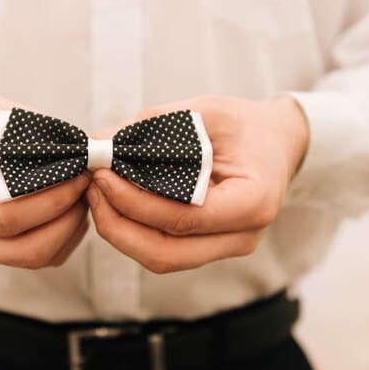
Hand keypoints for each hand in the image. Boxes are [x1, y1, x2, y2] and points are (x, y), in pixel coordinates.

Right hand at [0, 92, 90, 267]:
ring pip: (37, 257)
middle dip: (68, 218)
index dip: (52, 199)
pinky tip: (70, 203)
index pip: (7, 218)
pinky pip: (38, 254)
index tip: (79, 172)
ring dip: (70, 228)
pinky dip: (64, 234)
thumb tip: (76, 143)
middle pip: (27, 250)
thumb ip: (23, 124)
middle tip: (86, 183)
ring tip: (81, 191)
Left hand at [87, 95, 308, 272]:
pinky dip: (134, 231)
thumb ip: (152, 127)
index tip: (102, 174)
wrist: (276, 143)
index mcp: (252, 202)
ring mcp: (226, 246)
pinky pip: (165, 250)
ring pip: (161, 258)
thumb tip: (99, 142)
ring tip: (98, 195)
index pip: (183, 218)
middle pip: (166, 253)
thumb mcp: (204, 111)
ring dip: (121, 231)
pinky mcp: (209, 246)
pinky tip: (116, 203)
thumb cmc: (245, 126)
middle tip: (92, 189)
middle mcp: (242, 236)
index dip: (134, 200)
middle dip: (118, 225)